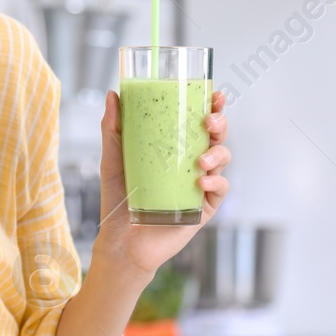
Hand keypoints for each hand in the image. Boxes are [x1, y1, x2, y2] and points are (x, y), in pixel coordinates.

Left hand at [95, 88, 229, 275]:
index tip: (215, 94)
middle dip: (220, 124)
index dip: (211, 106)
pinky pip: (220, 190)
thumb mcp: (113, 159)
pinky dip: (216, 182)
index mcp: (174, 148)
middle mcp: (190, 163)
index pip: (197, 122)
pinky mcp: (204, 208)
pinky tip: (202, 182)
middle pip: (216, 136)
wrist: (121, 240)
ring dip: (218, 154)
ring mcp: (200, 185)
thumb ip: (113, 128)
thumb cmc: (118, 199)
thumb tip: (113, 94)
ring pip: (223, 159)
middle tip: (209, 121)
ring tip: (200, 161)